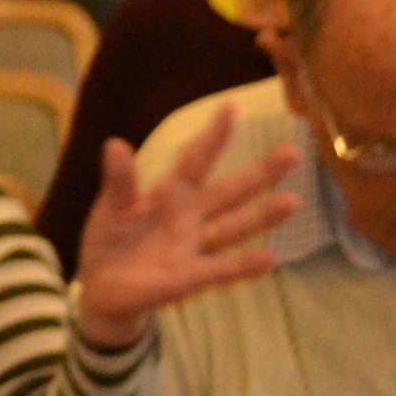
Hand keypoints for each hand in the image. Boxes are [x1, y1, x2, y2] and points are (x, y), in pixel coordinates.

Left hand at [67, 106, 298, 348]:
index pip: (196, 160)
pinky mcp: (190, 278)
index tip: (230, 107)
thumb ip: (119, 181)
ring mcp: (194, 247)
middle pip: (230, 191)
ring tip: (292, 201)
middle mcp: (191, 217)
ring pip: (234, 227)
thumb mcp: (111, 207)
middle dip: (260, 173)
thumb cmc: (111, 240)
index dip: (212, 136)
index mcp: (171, 194)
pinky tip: (269, 258)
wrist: (103, 289)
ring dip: (262, 216)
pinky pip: (221, 269)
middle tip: (291, 152)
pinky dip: (243, 264)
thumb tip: (115, 143)